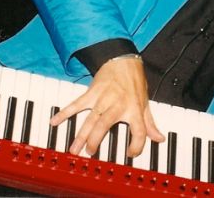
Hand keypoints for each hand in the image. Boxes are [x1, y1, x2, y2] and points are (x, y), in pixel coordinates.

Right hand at [50, 57, 164, 156]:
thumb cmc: (135, 81)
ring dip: (81, 134)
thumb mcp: (145, 102)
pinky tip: (54, 121)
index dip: (137, 145)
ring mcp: (103, 98)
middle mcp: (118, 104)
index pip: (139, 131)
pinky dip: (65, 112)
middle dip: (96, 140)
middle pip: (105, 125)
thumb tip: (158, 138)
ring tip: (74, 149)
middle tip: (90, 152)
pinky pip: (77, 104)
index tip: (131, 153)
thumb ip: (149, 123)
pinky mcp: (92, 92)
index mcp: (134, 109)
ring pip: (90, 118)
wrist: (123, 60)